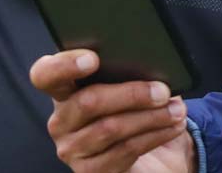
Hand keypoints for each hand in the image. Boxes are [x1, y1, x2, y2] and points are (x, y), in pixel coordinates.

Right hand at [30, 49, 193, 172]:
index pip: (45, 75)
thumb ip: (125, 73)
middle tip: (162, 90)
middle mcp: (60, 121)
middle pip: (88, 102)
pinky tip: (172, 127)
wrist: (145, 157)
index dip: (64, 65)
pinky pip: (125, 150)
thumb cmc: (132, 112)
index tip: (93, 59)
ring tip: (176, 110)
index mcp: (62, 91)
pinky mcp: (91, 172)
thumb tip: (152, 63)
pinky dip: (154, 136)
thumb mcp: (125, 89)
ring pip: (111, 128)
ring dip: (151, 117)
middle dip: (131, 94)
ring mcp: (72, 149)